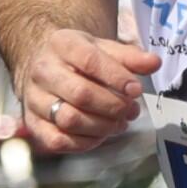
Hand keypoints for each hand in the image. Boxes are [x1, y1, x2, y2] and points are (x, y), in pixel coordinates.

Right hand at [13, 19, 157, 154]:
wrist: (44, 64)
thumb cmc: (79, 58)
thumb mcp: (103, 48)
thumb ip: (130, 57)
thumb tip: (154, 63)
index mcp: (62, 44)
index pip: (90, 61)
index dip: (117, 78)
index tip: (136, 90)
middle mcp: (43, 71)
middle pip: (80, 94)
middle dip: (112, 106)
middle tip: (131, 110)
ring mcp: (34, 98)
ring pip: (69, 119)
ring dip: (101, 126)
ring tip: (119, 123)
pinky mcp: (32, 123)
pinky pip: (57, 140)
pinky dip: (84, 143)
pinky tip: (99, 135)